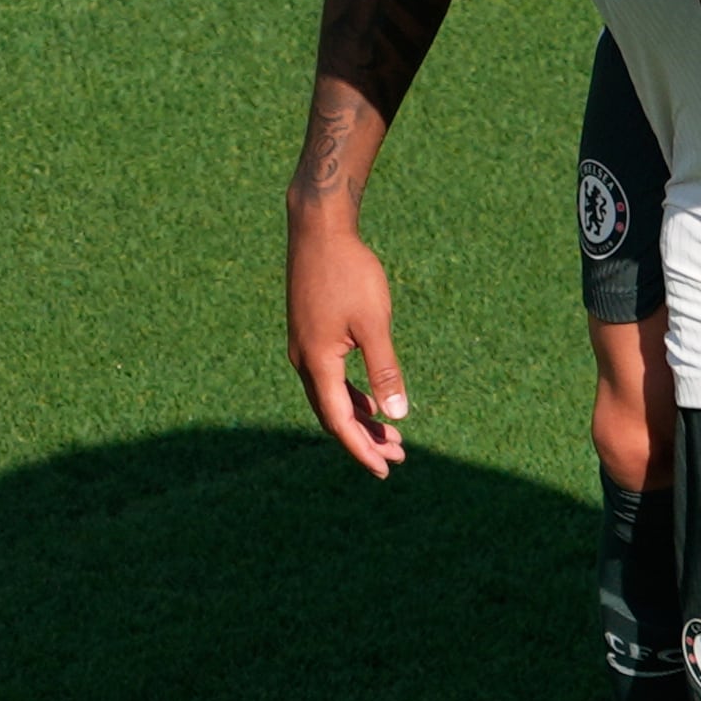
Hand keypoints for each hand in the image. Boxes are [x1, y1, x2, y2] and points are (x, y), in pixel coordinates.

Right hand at [286, 221, 409, 477]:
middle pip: (333, 416)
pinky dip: (350, 396)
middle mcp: (304, 362)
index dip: (361, 449)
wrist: (318, 231)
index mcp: (317, 364)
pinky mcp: (309, 335)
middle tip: (396, 457)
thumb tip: (397, 416)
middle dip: (363, 440)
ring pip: (331, 398)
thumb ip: (385, 370)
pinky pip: (329, 379)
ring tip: (390, 435)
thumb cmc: (349, 273)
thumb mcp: (374, 324)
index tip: (386, 469)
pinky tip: (370, 402)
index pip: (339, 422)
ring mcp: (304, 349)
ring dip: (359, 419)